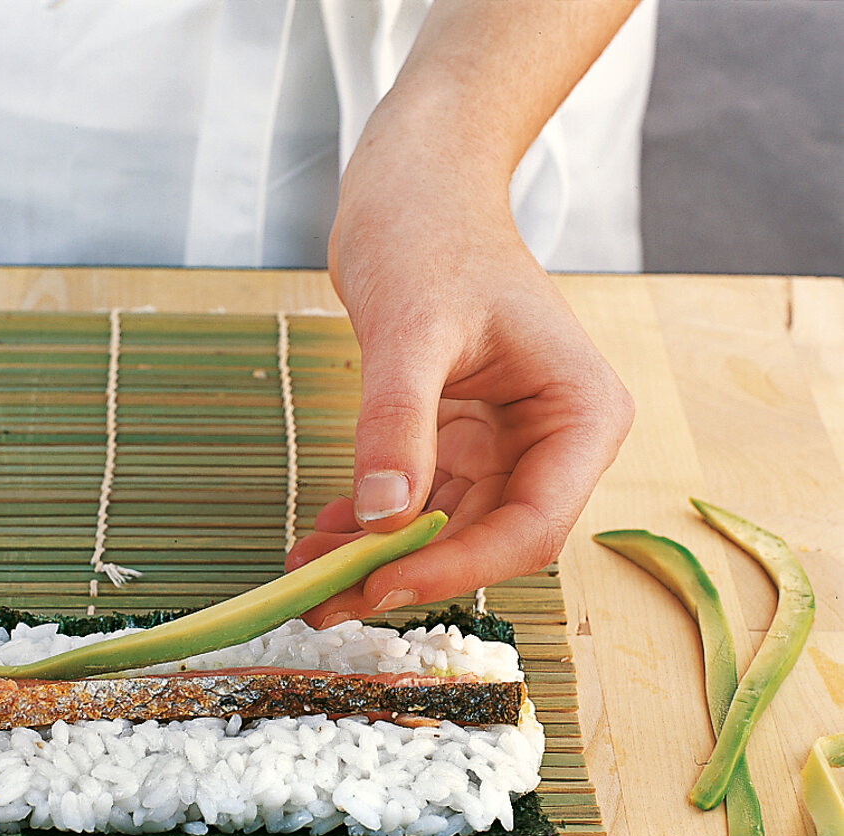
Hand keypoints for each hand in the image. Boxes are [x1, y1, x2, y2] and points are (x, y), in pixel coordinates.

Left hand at [287, 85, 633, 625]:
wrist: (416, 186)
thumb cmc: (432, 232)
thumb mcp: (412, 327)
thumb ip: (398, 422)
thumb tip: (382, 520)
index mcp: (580, 414)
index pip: (533, 523)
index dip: (457, 567)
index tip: (379, 583)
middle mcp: (552, 440)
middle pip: (485, 539)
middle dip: (405, 573)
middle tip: (323, 599)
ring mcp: (504, 445)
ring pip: (445, 531)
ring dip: (377, 558)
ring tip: (304, 572)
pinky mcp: (458, 441)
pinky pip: (417, 503)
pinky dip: (370, 525)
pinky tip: (322, 532)